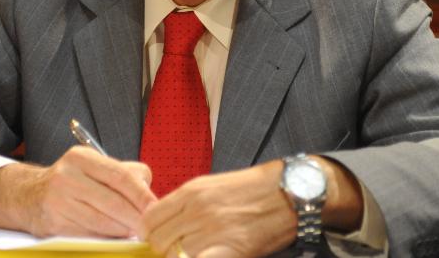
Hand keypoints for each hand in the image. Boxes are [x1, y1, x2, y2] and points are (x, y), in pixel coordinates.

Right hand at [0, 146, 156, 237]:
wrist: (28, 195)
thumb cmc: (73, 181)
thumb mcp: (94, 167)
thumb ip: (125, 173)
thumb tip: (150, 194)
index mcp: (82, 158)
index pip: (120, 176)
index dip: (142, 195)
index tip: (156, 208)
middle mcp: (67, 176)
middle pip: (113, 201)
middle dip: (136, 217)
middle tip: (151, 227)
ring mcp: (58, 201)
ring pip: (102, 221)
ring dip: (123, 230)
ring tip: (136, 232)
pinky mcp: (53, 223)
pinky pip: (88, 234)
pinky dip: (107, 237)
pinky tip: (116, 237)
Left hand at [140, 161, 293, 257]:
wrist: (289, 193)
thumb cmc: (254, 190)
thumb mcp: (212, 187)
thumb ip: (185, 205)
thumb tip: (164, 225)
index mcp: (190, 192)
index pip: (149, 219)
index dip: (151, 233)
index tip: (160, 240)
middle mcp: (196, 210)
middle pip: (158, 241)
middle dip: (164, 250)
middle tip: (179, 251)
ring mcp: (211, 231)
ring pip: (173, 256)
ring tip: (200, 252)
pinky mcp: (228, 249)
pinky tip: (206, 256)